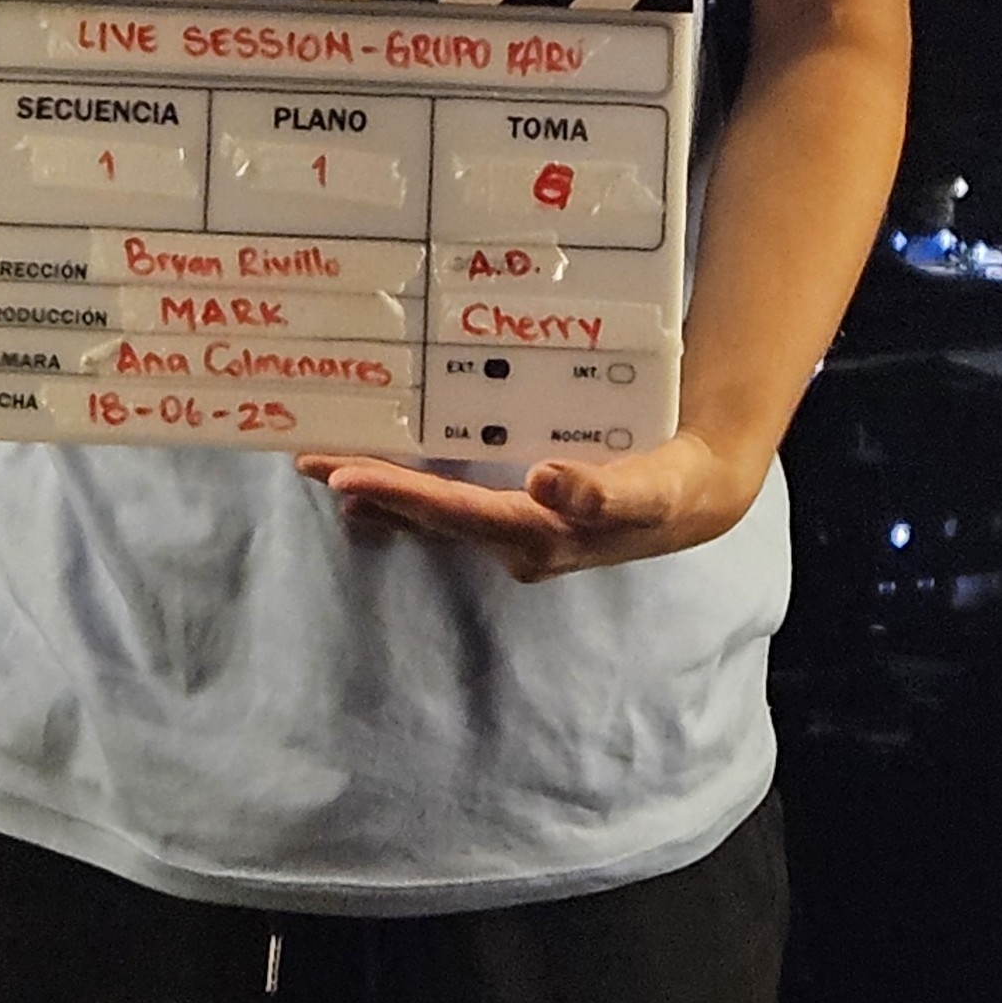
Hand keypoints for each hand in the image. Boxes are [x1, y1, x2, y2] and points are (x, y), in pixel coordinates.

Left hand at [295, 427, 767, 583]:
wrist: (696, 498)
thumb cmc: (672, 488)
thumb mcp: (652, 490)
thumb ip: (604, 490)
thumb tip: (546, 481)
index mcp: (540, 536)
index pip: (456, 513)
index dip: (400, 494)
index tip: (345, 475)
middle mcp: (517, 542)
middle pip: (430, 516)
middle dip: (371, 490)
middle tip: (305, 460)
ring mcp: (513, 533)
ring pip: (432, 515)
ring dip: (380, 494)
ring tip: (321, 469)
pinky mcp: (516, 517)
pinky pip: (449, 506)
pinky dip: (407, 494)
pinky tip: (374, 486)